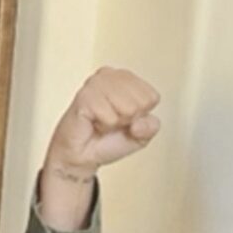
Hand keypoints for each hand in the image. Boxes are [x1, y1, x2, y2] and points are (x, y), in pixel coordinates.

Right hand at [44, 67, 160, 181]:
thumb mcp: (140, 136)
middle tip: (112, 122)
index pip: (152, 97)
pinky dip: (104, 126)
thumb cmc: (106, 140)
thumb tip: (140, 122)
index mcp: (125, 79)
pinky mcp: (85, 95)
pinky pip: (111, 116)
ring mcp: (96, 83)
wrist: (81, 156)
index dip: (141, 116)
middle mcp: (110, 75)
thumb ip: (151, 127)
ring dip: (116, 123)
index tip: (125, 120)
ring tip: (103, 122)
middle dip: (129, 119)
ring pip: (128, 108)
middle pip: (142, 102)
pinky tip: (93, 123)